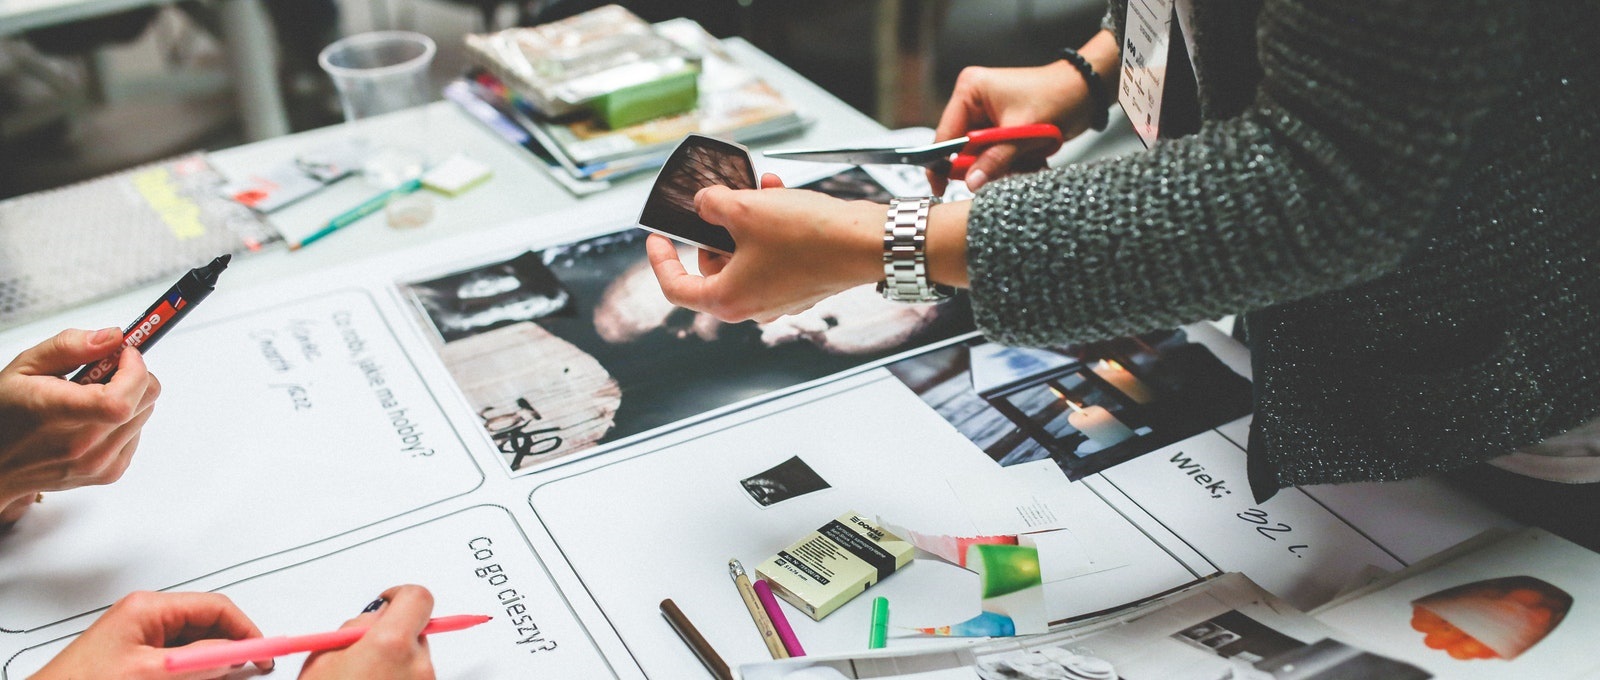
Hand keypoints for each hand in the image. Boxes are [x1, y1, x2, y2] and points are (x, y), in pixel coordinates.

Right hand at [0, 328, 160, 525]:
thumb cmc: (5, 414)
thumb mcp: (25, 367)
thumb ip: (69, 346)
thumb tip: (113, 338)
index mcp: (56, 415)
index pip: (119, 401)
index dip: (134, 371)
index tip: (124, 354)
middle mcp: (81, 446)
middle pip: (144, 400)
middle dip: (134, 374)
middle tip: (106, 369)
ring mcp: (98, 463)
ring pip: (146, 413)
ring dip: (130, 396)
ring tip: (92, 396)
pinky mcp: (109, 473)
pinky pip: (138, 433)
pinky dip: (126, 418)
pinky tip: (94, 417)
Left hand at [32, 591, 270, 679]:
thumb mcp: (151, 673)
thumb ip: (197, 662)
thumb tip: (235, 655)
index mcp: (149, 607)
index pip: (215, 607)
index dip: (245, 630)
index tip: (264, 652)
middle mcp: (146, 614)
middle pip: (207, 623)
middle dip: (229, 647)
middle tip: (249, 670)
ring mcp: (140, 633)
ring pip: (194, 642)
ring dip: (210, 661)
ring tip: (221, 678)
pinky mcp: (134, 652)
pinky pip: (176, 655)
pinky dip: (193, 668)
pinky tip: (198, 679)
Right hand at [299, 584, 436, 679]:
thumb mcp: (322, 658)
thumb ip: (354, 629)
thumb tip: (373, 617)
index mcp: (391, 645)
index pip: (418, 598)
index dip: (401, 595)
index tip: (387, 601)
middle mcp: (417, 665)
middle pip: (414, 630)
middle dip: (391, 634)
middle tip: (362, 653)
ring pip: (414, 657)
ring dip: (394, 659)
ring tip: (363, 676)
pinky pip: (414, 677)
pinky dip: (397, 677)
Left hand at [647, 174, 884, 322]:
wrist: (865, 243)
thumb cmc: (809, 237)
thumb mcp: (745, 209)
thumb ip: (711, 204)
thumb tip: (704, 204)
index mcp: (729, 300)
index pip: (676, 288)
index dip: (660, 260)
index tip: (657, 239)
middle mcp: (753, 307)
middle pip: (713, 267)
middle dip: (715, 229)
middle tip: (719, 202)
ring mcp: (779, 298)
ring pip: (745, 256)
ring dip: (747, 221)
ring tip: (758, 189)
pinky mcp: (801, 285)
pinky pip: (772, 255)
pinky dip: (770, 228)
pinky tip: (779, 196)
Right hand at [931, 29, 1118, 192]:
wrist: (1086, 92)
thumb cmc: (1057, 97)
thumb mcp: (1022, 132)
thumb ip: (994, 159)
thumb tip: (971, 182)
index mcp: (970, 91)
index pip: (945, 134)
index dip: (941, 163)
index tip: (940, 187)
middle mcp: (974, 100)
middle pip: (962, 148)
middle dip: (984, 164)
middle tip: (1006, 169)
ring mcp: (986, 114)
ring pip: (981, 155)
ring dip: (1002, 165)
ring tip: (1027, 158)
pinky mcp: (1000, 126)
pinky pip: (995, 154)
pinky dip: (1011, 161)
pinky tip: (1030, 157)